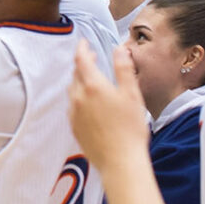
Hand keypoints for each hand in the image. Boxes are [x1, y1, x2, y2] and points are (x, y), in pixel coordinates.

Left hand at [68, 41, 149, 172]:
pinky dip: (79, 98)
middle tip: (92, 58)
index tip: (84, 42)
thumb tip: (119, 49)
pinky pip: (73, 106)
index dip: (82, 48)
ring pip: (73, 90)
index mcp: (92, 86)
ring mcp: (74, 113)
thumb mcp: (132, 94)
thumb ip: (123, 69)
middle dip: (83, 63)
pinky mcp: (74, 126)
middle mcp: (78, 97)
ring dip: (80, 81)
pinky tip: (90, 104)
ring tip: (92, 80)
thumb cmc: (130, 129)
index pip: (81, 59)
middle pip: (76, 74)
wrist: (120, 161)